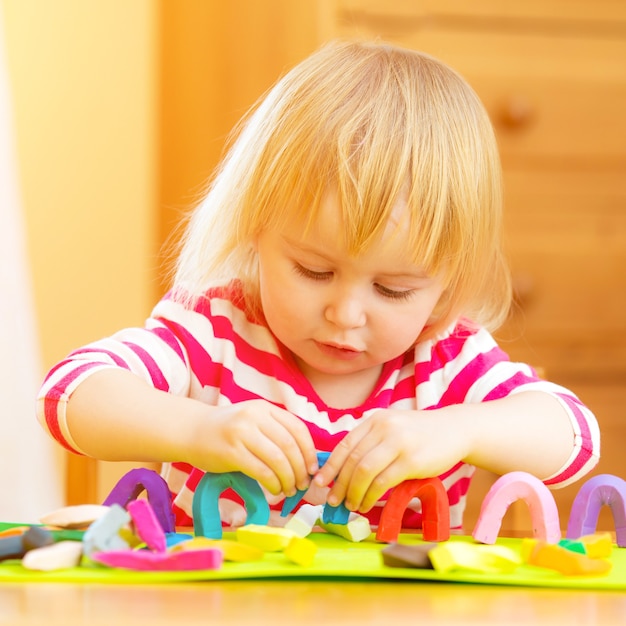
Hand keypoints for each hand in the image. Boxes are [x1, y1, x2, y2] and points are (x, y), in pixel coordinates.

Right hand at [190, 399, 318, 497]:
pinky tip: (274, 490)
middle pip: (290, 445)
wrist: (192, 430)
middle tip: (303, 484)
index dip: (309, 451)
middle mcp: (255, 416)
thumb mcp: (253, 420)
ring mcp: (243, 433)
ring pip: (278, 459)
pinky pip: (261, 471)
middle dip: (301, 469)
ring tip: (290, 489)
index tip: (313, 468)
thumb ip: (275, 431)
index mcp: (265, 408)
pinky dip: (273, 484)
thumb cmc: (227, 430)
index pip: (298, 428)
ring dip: (288, 478)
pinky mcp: (231, 452)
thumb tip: (305, 459)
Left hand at [313, 408, 470, 512]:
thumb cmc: (420, 434)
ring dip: (354, 493)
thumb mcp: (392, 429)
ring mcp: (397, 443)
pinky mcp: (411, 460)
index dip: (331, 465)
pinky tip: (368, 504)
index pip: (345, 444)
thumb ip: (372, 442)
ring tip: (351, 505)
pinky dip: (371, 496)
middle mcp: (383, 428)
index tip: (321, 482)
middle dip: (340, 484)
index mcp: (375, 420)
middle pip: (352, 460)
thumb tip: (344, 470)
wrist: (455, 430)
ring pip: (364, 472)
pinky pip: (382, 482)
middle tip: (334, 500)